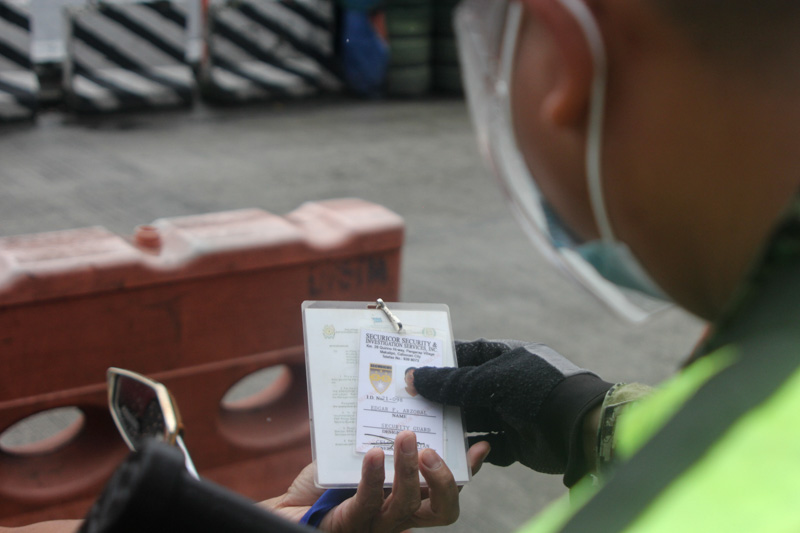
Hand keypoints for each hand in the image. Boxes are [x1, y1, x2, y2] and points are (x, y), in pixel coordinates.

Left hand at [262, 431, 489, 531]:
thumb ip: (381, 437)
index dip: (467, 472)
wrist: (288, 509)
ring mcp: (376, 524)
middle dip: (446, 480)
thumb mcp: (359, 453)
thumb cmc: (325, 483)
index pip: (447, 491)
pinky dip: (373, 476)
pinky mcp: (350, 524)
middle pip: (443, 512)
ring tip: (406, 435)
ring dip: (409, 468)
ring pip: (407, 505)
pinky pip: (368, 502)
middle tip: (433, 448)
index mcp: (407, 498)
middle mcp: (399, 515)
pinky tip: (372, 453)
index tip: (479, 444)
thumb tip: (399, 398)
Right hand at [413, 339, 610, 483]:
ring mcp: (514, 414)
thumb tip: (414, 377)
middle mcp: (509, 385)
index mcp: (507, 358)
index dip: (442, 361)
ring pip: (474, 420)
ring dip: (453, 427)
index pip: (468, 354)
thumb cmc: (537, 390)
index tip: (415, 368)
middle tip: (409, 403)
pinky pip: (488, 447)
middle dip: (441, 398)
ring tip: (424, 430)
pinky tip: (455, 452)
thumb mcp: (490, 380)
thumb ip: (452, 383)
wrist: (580, 428)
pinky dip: (474, 450)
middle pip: (467, 391)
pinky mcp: (518, 443)